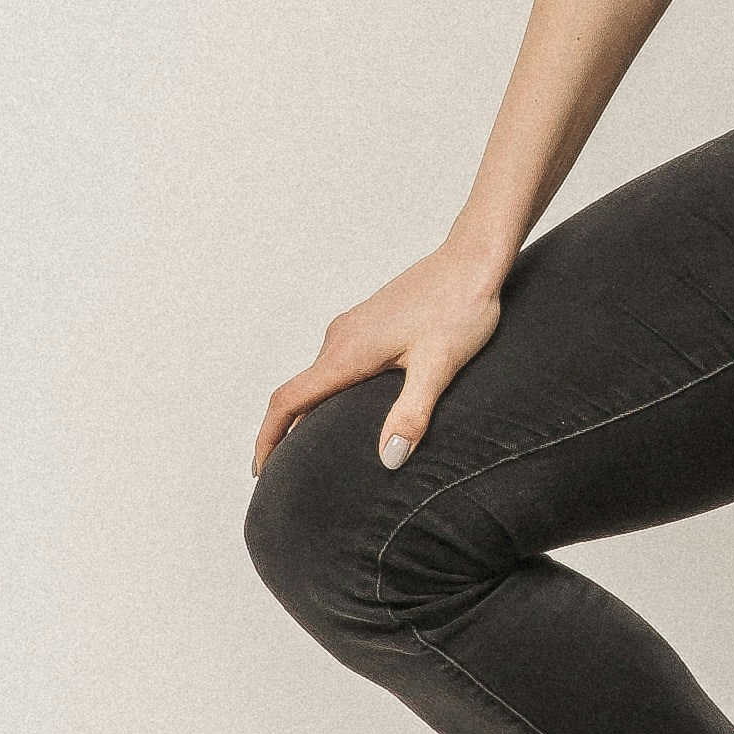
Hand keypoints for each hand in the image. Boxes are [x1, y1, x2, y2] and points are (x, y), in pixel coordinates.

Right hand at [252, 237, 509, 478]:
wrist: (473, 259)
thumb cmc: (460, 308)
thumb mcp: (439, 366)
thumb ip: (412, 414)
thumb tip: (389, 460)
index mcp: (348, 352)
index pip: (288, 401)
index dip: (268, 438)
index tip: (261, 470)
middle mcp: (340, 338)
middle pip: (298, 393)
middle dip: (287, 434)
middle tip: (287, 474)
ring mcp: (353, 328)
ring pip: (318, 378)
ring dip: (310, 413)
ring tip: (318, 451)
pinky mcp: (368, 323)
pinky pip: (336, 364)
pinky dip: (330, 393)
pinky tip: (353, 410)